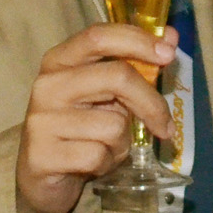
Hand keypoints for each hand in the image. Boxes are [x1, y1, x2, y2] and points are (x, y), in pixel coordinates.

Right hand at [15, 24, 176, 212]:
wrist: (41, 177)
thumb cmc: (79, 129)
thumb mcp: (106, 95)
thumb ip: (135, 66)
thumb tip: (171, 37)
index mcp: (59, 61)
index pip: (99, 36)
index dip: (137, 40)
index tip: (169, 53)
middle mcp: (47, 85)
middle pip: (117, 77)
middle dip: (151, 103)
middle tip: (166, 126)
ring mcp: (42, 120)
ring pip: (113, 125)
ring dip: (122, 143)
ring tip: (106, 148)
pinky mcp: (43, 155)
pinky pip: (99, 155)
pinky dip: (108, 163)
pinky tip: (93, 164)